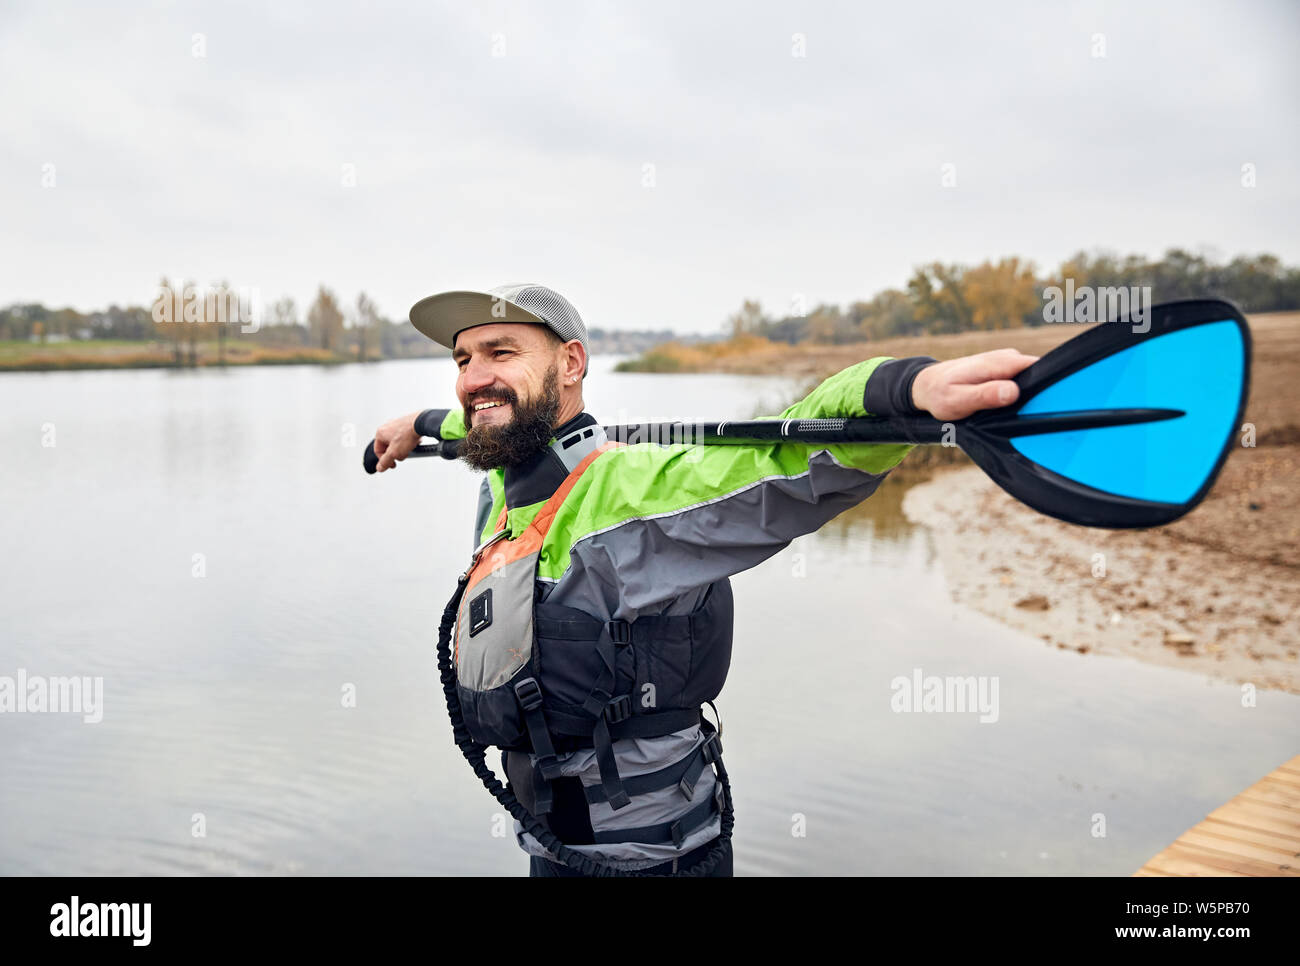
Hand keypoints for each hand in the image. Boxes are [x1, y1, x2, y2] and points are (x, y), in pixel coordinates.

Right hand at [373, 411, 422, 471]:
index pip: (378, 451)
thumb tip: (380, 467)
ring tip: (410, 448)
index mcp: (380, 433)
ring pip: (397, 442)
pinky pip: (405, 437)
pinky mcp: (406, 424)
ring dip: (403, 448)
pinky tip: (414, 443)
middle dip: (396, 453)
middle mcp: (387, 427)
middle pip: (388, 447)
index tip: (392, 464)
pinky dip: (409, 442)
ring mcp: (397, 425)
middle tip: (403, 455)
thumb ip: (385, 461)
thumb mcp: (394, 453)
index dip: (385, 460)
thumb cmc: (407, 434)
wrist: (422, 423)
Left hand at [911, 349, 1038, 420]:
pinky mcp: (1004, 368)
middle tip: (1032, 416)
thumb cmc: (940, 394)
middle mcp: (1006, 357)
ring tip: (1022, 413)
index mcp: (997, 364)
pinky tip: (1013, 406)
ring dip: (1029, 394)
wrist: (926, 385)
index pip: (1037, 367)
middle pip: (1038, 372)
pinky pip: (1022, 378)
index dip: (1047, 385)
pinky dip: (1021, 392)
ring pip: (1030, 376)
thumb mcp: (958, 401)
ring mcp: (1006, 361)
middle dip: (1040, 393)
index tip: (1048, 405)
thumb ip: (985, 396)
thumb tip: (1013, 391)